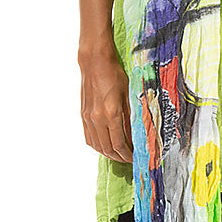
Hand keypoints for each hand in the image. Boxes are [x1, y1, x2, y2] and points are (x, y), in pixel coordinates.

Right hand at [79, 44, 132, 162]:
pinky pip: (89, 138)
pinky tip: (106, 145)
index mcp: (111, 114)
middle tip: (129, 159)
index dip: (127, 155)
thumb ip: (132, 116)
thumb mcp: (129, 95)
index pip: (119, 144)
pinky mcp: (83, 115)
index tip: (135, 158)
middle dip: (119, 157)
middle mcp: (97, 118)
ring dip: (108, 153)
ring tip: (119, 154)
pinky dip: (98, 146)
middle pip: (107, 148)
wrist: (95, 62)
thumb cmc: (114, 75)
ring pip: (97, 146)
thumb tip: (137, 134)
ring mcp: (88, 118)